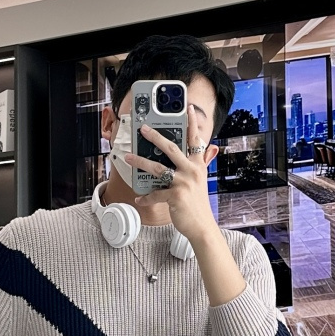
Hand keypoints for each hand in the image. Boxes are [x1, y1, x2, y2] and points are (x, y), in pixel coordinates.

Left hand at [127, 105, 217, 245]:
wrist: (202, 227)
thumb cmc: (197, 204)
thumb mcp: (200, 181)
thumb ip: (200, 164)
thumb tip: (206, 149)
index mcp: (198, 165)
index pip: (195, 140)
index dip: (191, 123)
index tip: (187, 108)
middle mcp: (192, 171)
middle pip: (171, 148)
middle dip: (155, 136)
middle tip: (143, 128)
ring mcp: (184, 183)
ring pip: (158, 168)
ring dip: (140, 162)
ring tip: (128, 158)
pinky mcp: (176, 196)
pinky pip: (155, 193)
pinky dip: (146, 197)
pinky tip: (139, 199)